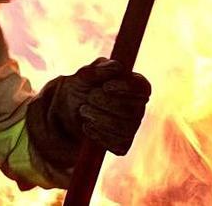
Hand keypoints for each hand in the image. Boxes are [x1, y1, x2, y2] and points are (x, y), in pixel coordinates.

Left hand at [26, 58, 151, 167]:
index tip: (106, 86)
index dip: (126, 88)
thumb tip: (116, 66)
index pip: (142, 88)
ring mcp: (132, 128)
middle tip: (88, 97)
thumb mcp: (84, 75)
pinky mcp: (122, 144)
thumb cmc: (83, 86)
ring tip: (83, 110)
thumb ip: (98, 69)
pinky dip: (97, 134)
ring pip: (123, 127)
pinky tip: (87, 125)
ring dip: (98, 118)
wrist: (68, 110)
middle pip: (132, 109)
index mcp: (134, 87)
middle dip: (105, 103)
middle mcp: (138, 108)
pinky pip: (116, 144)